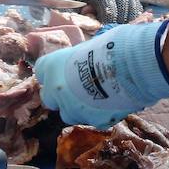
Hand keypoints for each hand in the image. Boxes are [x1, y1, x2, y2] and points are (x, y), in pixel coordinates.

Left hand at [33, 20, 168, 126]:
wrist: (128, 67)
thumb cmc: (108, 47)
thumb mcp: (85, 48)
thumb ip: (78, 59)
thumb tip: (84, 58)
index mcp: (51, 66)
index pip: (40, 71)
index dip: (52, 73)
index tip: (62, 73)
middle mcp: (56, 89)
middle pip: (49, 98)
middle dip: (60, 96)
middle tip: (76, 90)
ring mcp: (72, 109)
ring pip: (69, 114)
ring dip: (78, 109)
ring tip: (97, 99)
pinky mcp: (93, 121)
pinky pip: (94, 121)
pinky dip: (100, 115)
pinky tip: (112, 105)